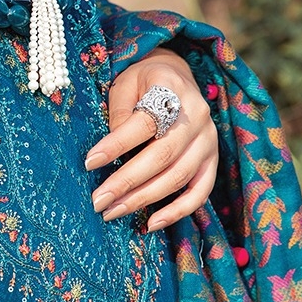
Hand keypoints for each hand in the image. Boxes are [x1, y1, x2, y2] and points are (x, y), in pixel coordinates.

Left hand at [84, 50, 217, 231]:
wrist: (176, 77)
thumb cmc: (143, 83)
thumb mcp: (124, 85)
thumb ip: (119, 114)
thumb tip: (110, 153)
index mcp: (171, 89)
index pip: (142, 123)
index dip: (115, 145)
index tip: (89, 163)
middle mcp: (196, 116)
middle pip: (162, 156)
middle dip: (126, 182)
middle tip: (98, 201)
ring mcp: (208, 140)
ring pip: (178, 177)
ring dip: (144, 199)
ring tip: (113, 212)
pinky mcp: (212, 159)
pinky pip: (200, 191)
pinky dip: (177, 211)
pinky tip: (151, 223)